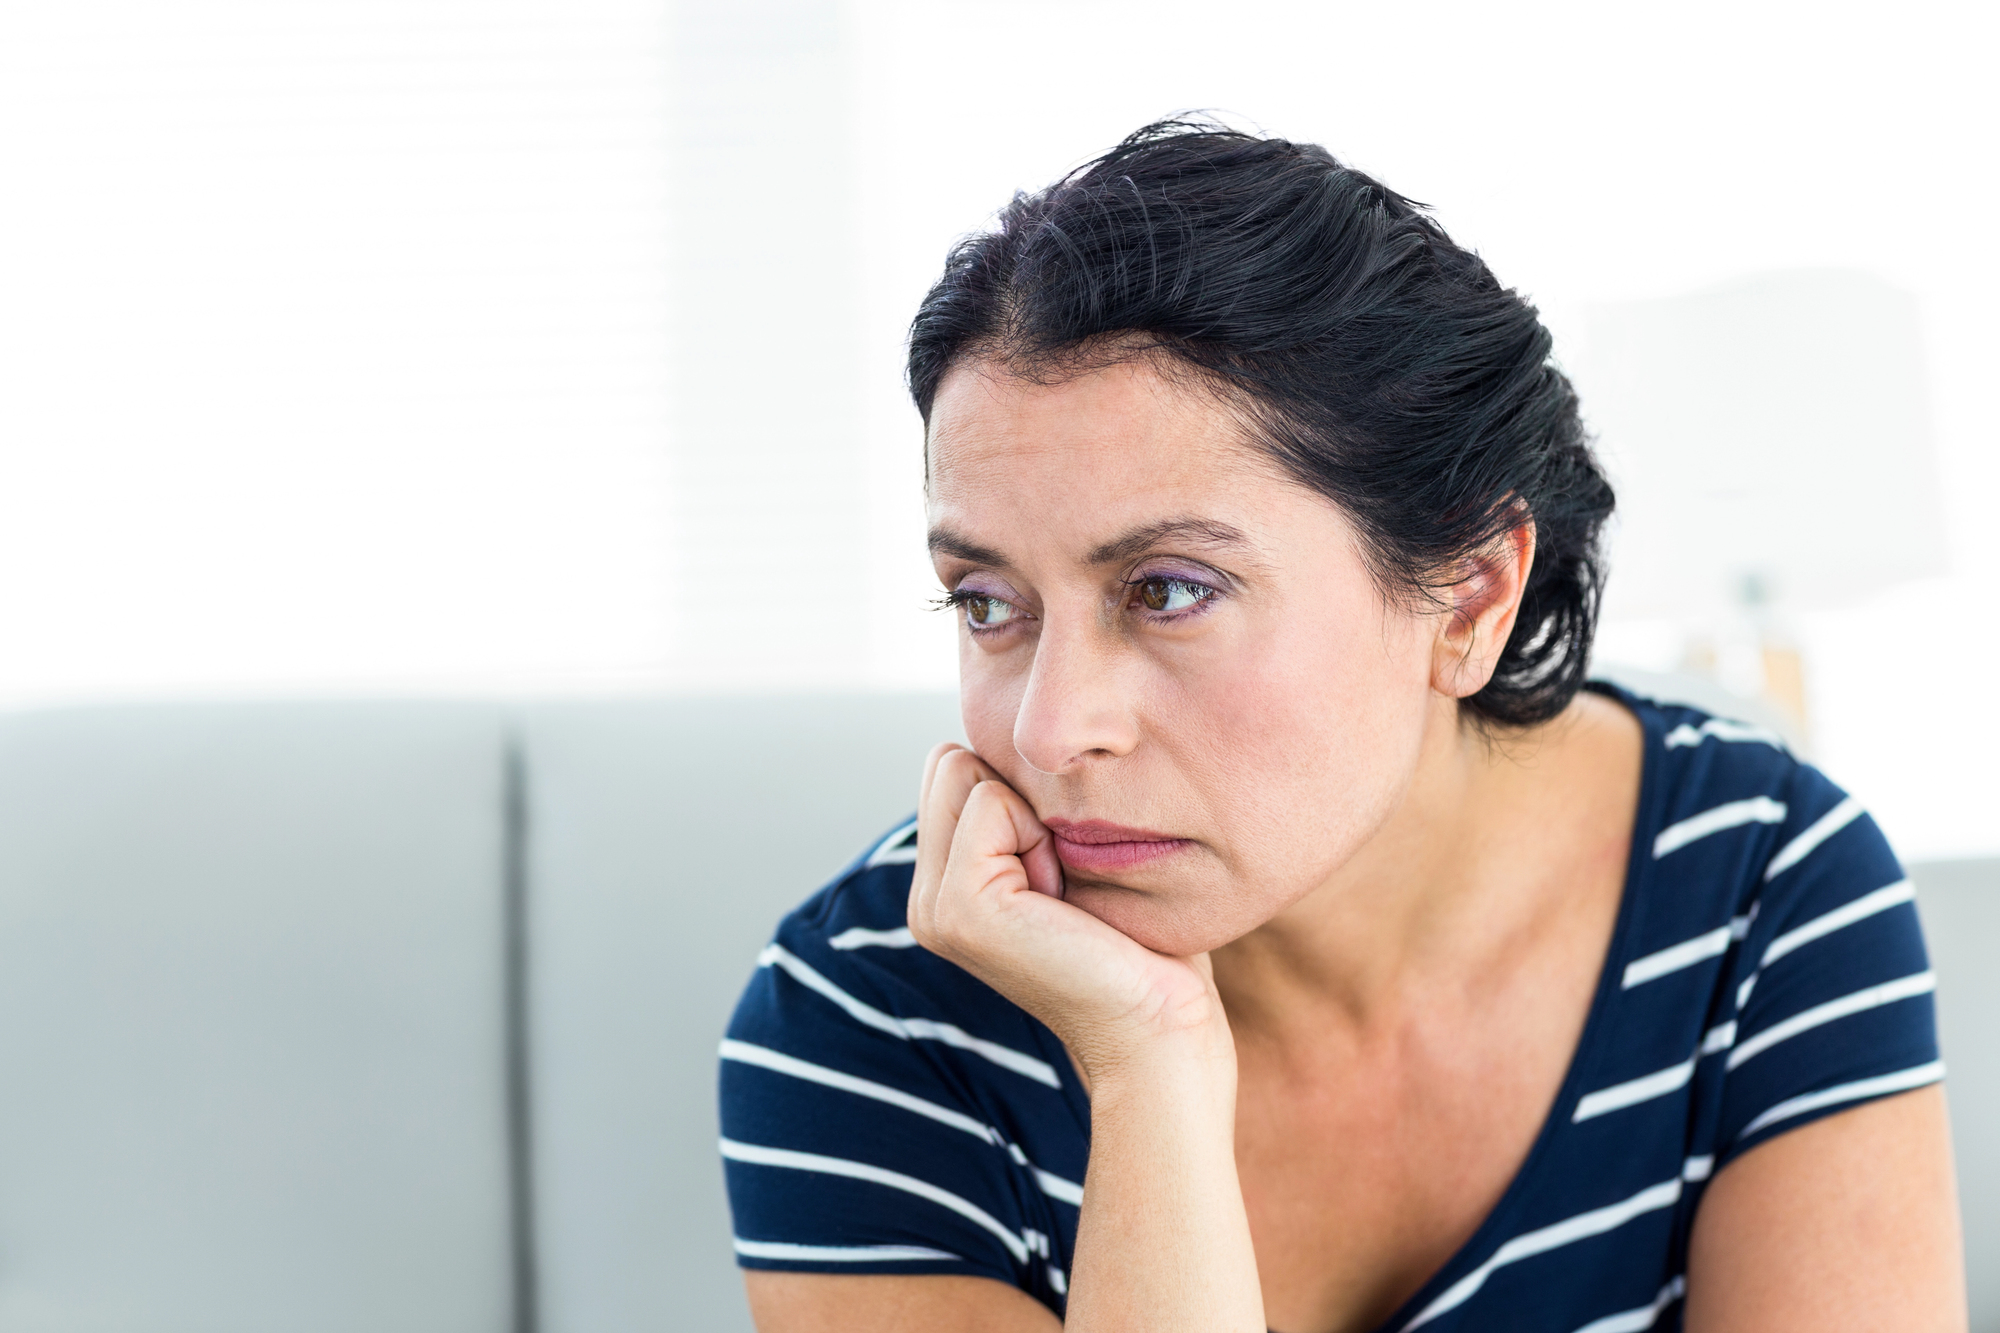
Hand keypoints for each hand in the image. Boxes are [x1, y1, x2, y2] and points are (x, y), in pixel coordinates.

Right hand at [906, 744, 1233, 1082]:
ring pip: (966, 773)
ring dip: (1035, 816)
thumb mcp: (1070, 856)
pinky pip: (990, 802)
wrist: (1161, 1030)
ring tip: (1065, 892)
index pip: (954, 766)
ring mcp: (935, 907)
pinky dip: (1039, 833)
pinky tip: (1063, 900)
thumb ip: (1027, 809)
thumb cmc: (1141, 944)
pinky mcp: (961, 908)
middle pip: (952, 762)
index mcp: (946, 886)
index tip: (1064, 866)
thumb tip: (1019, 741)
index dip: (1025, 793)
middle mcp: (927, 898)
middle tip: (1064, 878)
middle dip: (1022, 797)